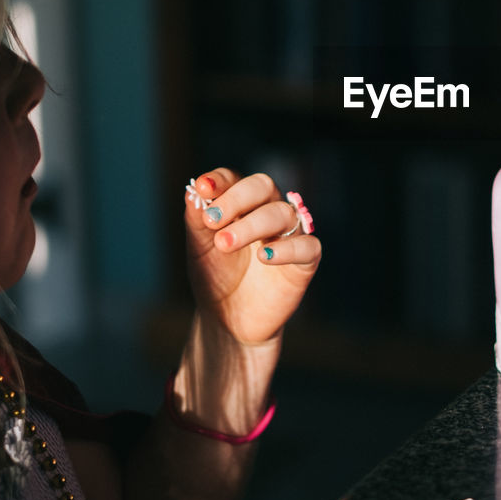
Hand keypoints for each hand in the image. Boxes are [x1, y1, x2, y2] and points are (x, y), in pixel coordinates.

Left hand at [183, 169, 319, 345]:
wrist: (228, 321)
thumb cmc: (216, 277)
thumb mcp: (199, 248)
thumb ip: (197, 220)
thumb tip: (193, 191)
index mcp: (242, 204)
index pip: (235, 179)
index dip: (221, 181)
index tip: (203, 189)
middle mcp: (267, 212)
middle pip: (264, 186)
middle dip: (237, 199)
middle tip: (212, 220)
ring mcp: (288, 235)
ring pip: (282, 214)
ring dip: (252, 225)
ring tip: (225, 243)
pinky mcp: (305, 261)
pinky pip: (307, 246)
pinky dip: (287, 248)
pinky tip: (263, 256)